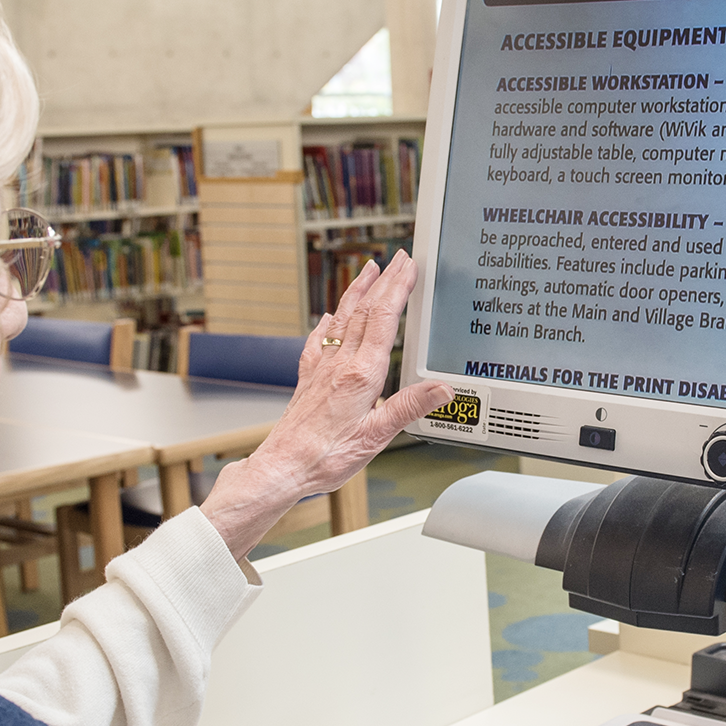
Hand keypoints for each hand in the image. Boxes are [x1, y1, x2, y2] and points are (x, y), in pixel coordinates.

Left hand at [200, 253, 451, 558]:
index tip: (409, 266)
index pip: (383, 320)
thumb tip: (442, 389)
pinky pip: (320, 340)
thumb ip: (409, 408)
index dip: (397, 289)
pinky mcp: (308, 379)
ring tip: (368, 271)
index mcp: (360, 375)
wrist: (283, 467)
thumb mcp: (377, 437)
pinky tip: (329, 316)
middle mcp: (339, 364)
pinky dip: (329, 322)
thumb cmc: (325, 457)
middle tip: (398, 258)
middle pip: (365, 312)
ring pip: (342, 319)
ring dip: (357, 292)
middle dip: (383, 281)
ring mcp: (321, 369)